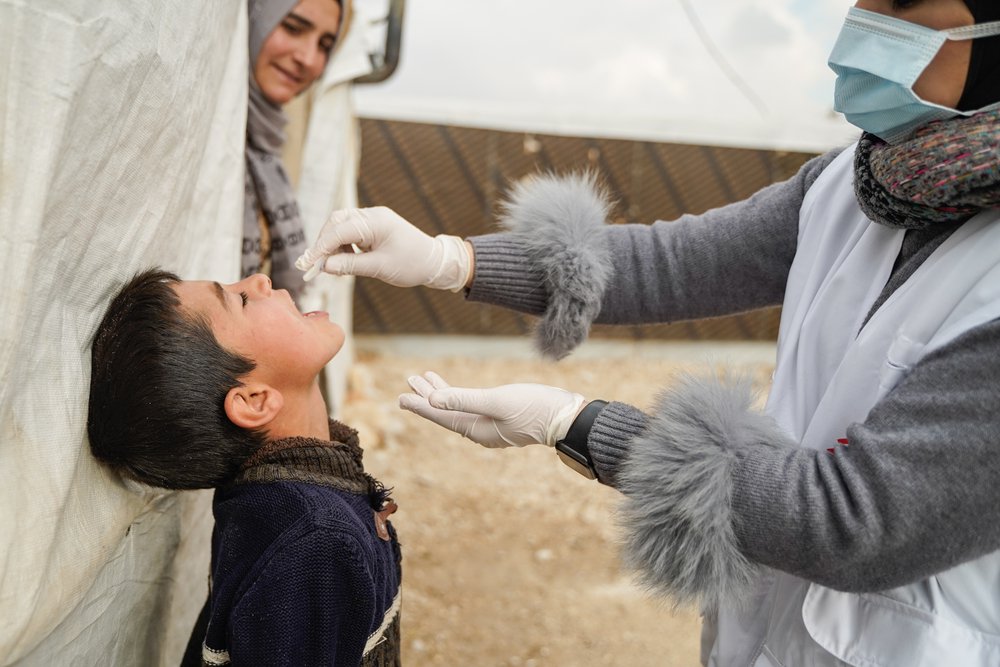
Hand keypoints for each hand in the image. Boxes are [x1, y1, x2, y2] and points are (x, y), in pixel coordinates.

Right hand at [295, 207, 472, 291]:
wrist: (435, 261)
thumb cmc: (411, 264)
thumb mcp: (379, 268)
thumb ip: (350, 265)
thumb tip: (325, 266)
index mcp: (375, 222)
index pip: (339, 231)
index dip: (320, 248)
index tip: (306, 264)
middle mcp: (372, 215)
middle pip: (336, 222)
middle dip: (322, 243)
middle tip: (313, 265)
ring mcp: (373, 219)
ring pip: (341, 226)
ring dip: (332, 246)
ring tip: (332, 267)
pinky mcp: (373, 227)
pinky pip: (350, 232)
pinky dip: (342, 246)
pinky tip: (343, 262)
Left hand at [398, 371, 585, 447]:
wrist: (567, 417)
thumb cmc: (535, 408)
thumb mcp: (497, 401)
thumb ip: (464, 399)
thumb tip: (433, 400)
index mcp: (476, 429)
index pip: (441, 415)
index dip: (420, 405)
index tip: (400, 398)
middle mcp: (480, 430)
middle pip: (446, 411)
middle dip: (427, 396)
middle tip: (409, 381)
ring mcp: (491, 424)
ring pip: (458, 406)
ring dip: (442, 392)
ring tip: (425, 378)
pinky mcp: (502, 416)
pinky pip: (472, 405)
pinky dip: (459, 394)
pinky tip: (456, 388)